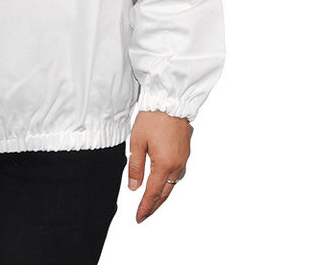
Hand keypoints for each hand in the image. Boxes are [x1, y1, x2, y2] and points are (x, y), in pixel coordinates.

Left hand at [128, 109, 192, 223]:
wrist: (170, 100)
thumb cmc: (153, 118)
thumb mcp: (137, 142)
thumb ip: (135, 166)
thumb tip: (133, 187)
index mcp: (164, 164)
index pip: (153, 193)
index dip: (145, 207)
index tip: (139, 217)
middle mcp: (177, 165)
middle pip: (165, 192)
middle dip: (154, 205)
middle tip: (144, 214)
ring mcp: (183, 159)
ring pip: (172, 183)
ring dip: (162, 194)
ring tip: (151, 201)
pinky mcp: (185, 152)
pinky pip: (177, 173)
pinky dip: (168, 181)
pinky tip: (162, 181)